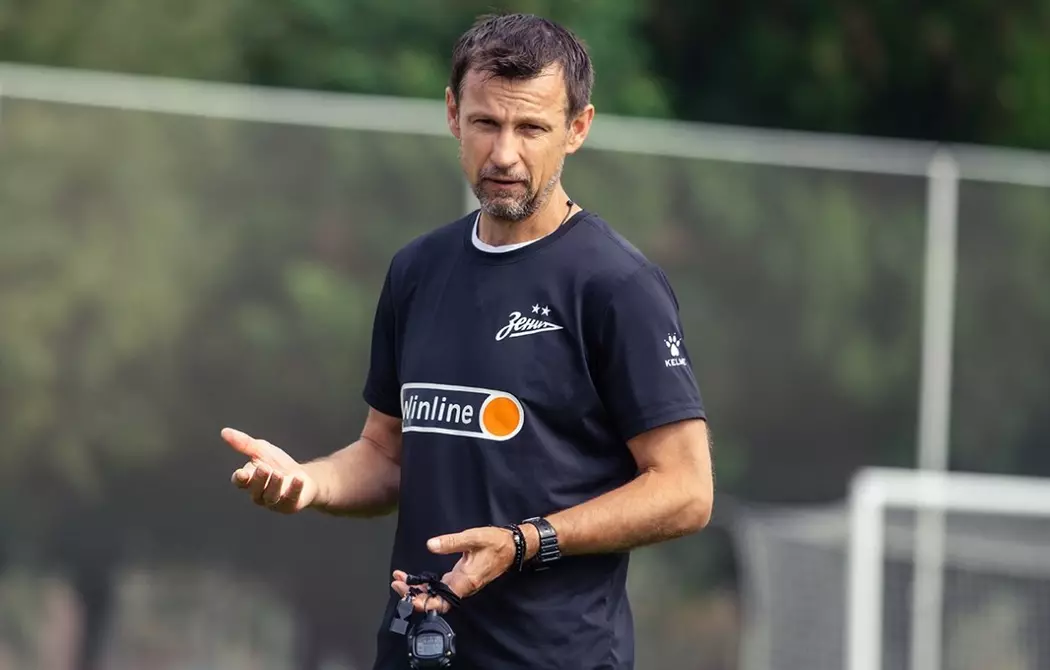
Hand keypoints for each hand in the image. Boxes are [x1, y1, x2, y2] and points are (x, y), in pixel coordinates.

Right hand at [222, 427, 319, 513]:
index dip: (240, 479)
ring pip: (271, 497)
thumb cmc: (277, 463)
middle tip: (264, 468)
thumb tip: (224, 431)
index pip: (240, 481)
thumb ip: (244, 444)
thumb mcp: (261, 450)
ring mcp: (274, 502)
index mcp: (249, 480)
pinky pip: (291, 499)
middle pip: (255, 490)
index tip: (242, 473)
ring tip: (278, 474)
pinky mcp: (290, 505)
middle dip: (259, 479)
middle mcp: (259, 494)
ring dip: (274, 486)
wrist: (303, 476)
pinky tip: (298, 479)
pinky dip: (294, 489)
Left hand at [391, 526, 516, 612]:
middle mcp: (463, 587)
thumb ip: (451, 542)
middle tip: (396, 583)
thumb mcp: (473, 538)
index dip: (423, 603)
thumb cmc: (495, 542)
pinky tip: (416, 579)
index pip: (441, 602)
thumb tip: (431, 545)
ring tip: (401, 579)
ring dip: (418, 590)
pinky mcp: (461, 578)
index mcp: (465, 581)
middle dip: (414, 595)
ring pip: (437, 595)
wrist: (512, 546)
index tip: (407, 595)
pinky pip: (441, 587)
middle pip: (435, 601)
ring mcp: (461, 584)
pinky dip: (427, 585)